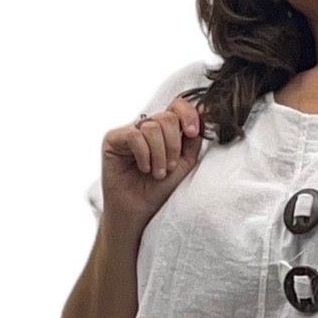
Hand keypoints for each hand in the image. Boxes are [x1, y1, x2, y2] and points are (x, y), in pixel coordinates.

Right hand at [98, 96, 205, 231]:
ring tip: (157, 173)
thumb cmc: (159, 190)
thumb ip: (193, 138)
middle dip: (173, 145)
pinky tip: (144, 169)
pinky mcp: (113, 140)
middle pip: (167, 117)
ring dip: (159, 155)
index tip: (192, 132)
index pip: (177, 105)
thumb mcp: (184, 162)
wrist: (139, 211)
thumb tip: (204, 110)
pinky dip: (144, 155)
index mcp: (163, 130)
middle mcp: (145, 127)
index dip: (188, 114)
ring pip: (152, 127)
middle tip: (169, 168)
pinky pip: (135, 136)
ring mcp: (128, 132)